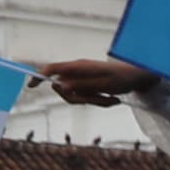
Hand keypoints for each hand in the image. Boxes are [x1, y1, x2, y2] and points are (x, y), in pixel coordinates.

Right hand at [40, 58, 156, 107]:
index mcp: (79, 67)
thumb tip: (60, 86)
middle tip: (102, 99)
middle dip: (81, 99)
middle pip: (64, 90)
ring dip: (94, 102)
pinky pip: (86, 99)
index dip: (40, 76)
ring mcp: (83, 80)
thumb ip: (82, 85)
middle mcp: (78, 72)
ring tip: (112, 99)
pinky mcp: (89, 87)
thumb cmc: (123, 77)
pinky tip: (113, 100)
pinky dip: (99, 102)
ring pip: (76, 97)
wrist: (139, 78)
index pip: (53, 69)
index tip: (30, 86)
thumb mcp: (104, 84)